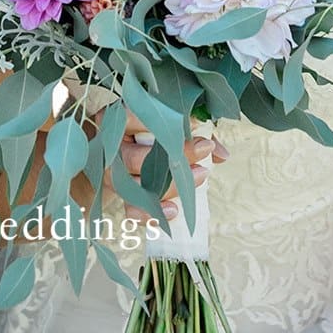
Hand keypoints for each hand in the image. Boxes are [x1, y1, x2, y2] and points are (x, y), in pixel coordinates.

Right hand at [110, 111, 226, 221]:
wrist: (111, 155)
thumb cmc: (144, 134)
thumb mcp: (163, 123)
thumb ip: (191, 132)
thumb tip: (221, 154)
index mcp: (119, 119)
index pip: (140, 119)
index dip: (171, 125)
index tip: (200, 131)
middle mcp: (112, 147)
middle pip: (137, 157)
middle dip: (175, 158)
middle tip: (204, 156)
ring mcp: (111, 174)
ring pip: (136, 186)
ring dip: (170, 187)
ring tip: (198, 178)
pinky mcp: (118, 196)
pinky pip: (131, 210)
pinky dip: (153, 214)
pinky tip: (173, 211)